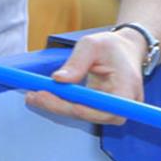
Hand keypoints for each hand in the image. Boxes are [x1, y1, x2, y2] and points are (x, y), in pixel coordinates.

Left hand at [25, 29, 145, 124]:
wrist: (124, 49)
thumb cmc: (111, 45)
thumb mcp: (92, 45)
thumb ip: (76, 62)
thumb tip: (58, 79)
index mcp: (127, 87)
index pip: (108, 109)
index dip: (85, 109)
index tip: (62, 100)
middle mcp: (123, 105)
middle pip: (91, 115)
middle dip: (62, 106)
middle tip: (36, 96)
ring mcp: (112, 110)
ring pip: (82, 114)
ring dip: (57, 106)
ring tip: (33, 95)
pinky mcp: (101, 110)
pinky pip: (80, 110)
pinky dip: (61, 103)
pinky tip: (42, 96)